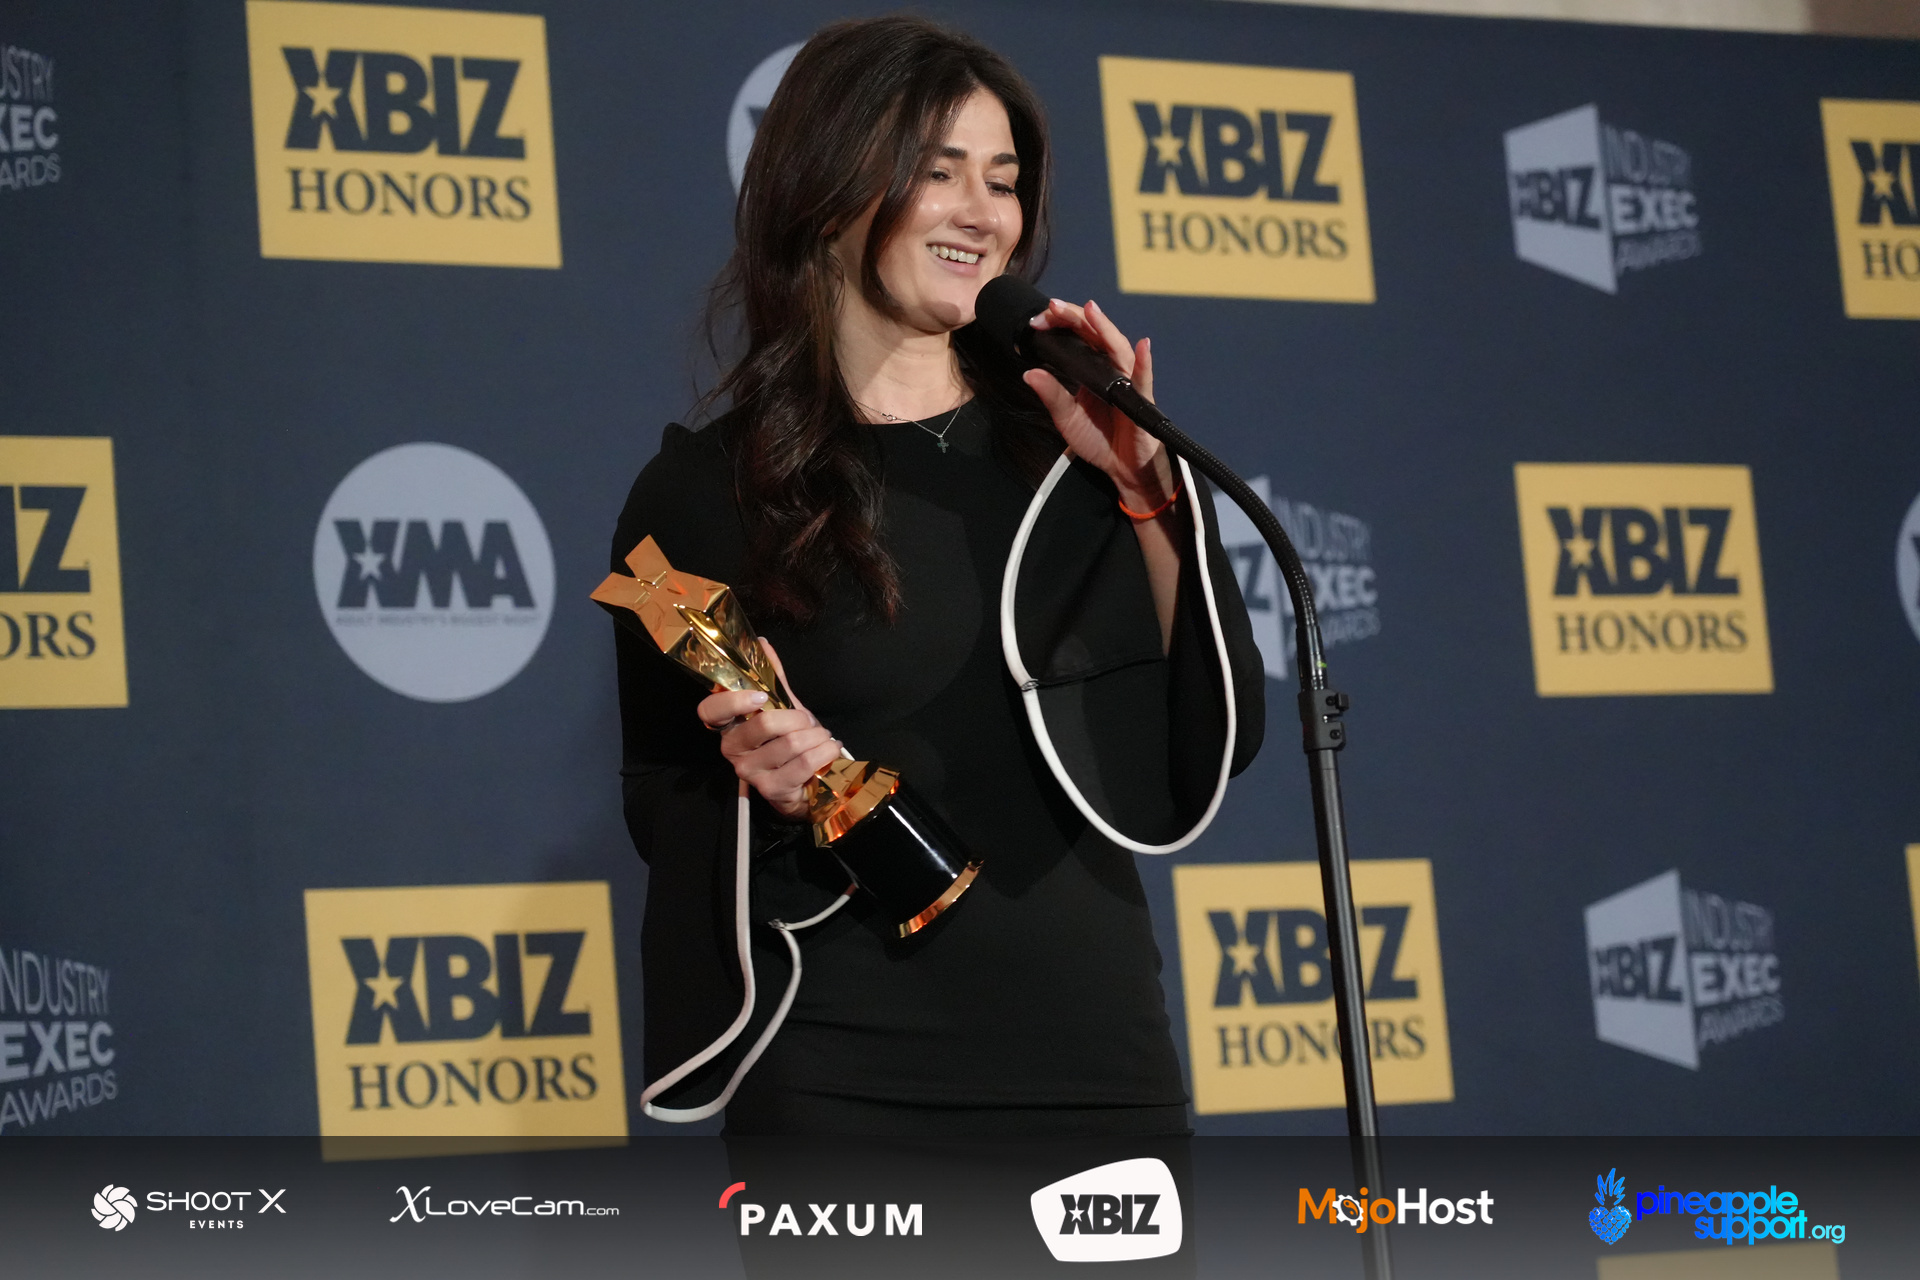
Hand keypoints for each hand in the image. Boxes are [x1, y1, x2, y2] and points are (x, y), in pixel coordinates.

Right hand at [696, 639, 839, 820]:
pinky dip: (825, 751)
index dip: (732, 701)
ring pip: (791, 744)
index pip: (710, 711)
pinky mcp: (772, 790)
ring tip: (823, 737)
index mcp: (729, 726)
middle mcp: (733, 750)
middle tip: (808, 721)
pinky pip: (805, 763)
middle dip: (797, 717)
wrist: (801, 784)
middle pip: (764, 724)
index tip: (761, 696)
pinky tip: (829, 748)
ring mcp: (751, 772)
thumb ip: (771, 677)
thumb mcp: (780, 707)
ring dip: (817, 736)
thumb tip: (762, 643)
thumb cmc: (787, 741)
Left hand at [1020, 297, 1174, 510]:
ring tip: (1090, 310)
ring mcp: (1128, 381)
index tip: (1038, 319)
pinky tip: (1143, 346)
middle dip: (1075, 317)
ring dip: (1104, 329)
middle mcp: (1111, 368)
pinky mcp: (1141, 401)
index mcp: (1092, 368)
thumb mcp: (1066, 418)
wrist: (1123, 467)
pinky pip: (1143, 379)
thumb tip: (1028, 373)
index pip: (1077, 336)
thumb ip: (1051, 395)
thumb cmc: (1099, 439)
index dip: (1060, 324)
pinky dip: (1144, 363)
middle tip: (1054, 306)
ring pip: (1117, 348)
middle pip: (1095, 334)